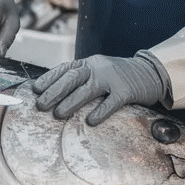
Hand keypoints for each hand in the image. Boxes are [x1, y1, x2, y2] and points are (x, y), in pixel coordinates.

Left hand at [32, 54, 168, 124]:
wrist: (150, 72)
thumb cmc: (117, 77)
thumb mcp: (97, 72)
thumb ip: (79, 80)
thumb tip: (51, 95)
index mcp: (88, 63)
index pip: (64, 69)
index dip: (48, 79)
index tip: (34, 90)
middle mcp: (98, 68)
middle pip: (73, 78)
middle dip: (54, 91)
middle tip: (40, 105)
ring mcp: (113, 78)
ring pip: (89, 89)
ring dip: (71, 102)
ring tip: (57, 114)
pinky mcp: (127, 91)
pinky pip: (112, 102)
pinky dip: (100, 111)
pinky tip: (90, 121)